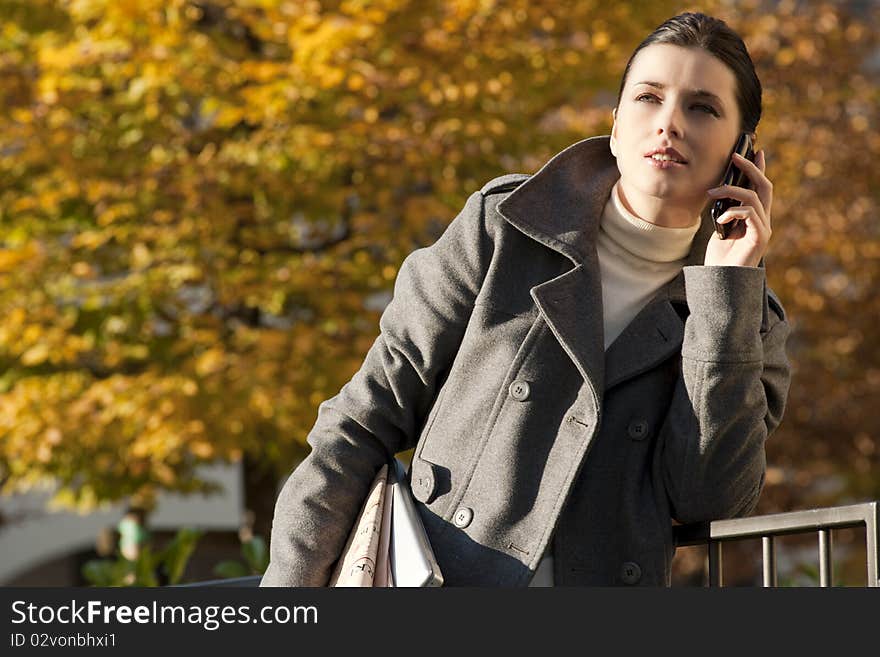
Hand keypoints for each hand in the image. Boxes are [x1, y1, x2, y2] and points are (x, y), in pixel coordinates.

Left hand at [703, 149, 772, 267]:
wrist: (721, 281)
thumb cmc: (720, 257)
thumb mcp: (720, 228)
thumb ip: (725, 210)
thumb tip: (719, 191)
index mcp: (754, 217)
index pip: (760, 188)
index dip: (759, 168)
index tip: (756, 150)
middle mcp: (763, 220)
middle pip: (764, 186)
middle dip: (752, 168)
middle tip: (735, 156)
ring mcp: (763, 229)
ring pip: (754, 198)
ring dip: (731, 190)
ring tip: (712, 192)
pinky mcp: (760, 238)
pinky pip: (750, 214)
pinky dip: (734, 211)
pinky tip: (721, 218)